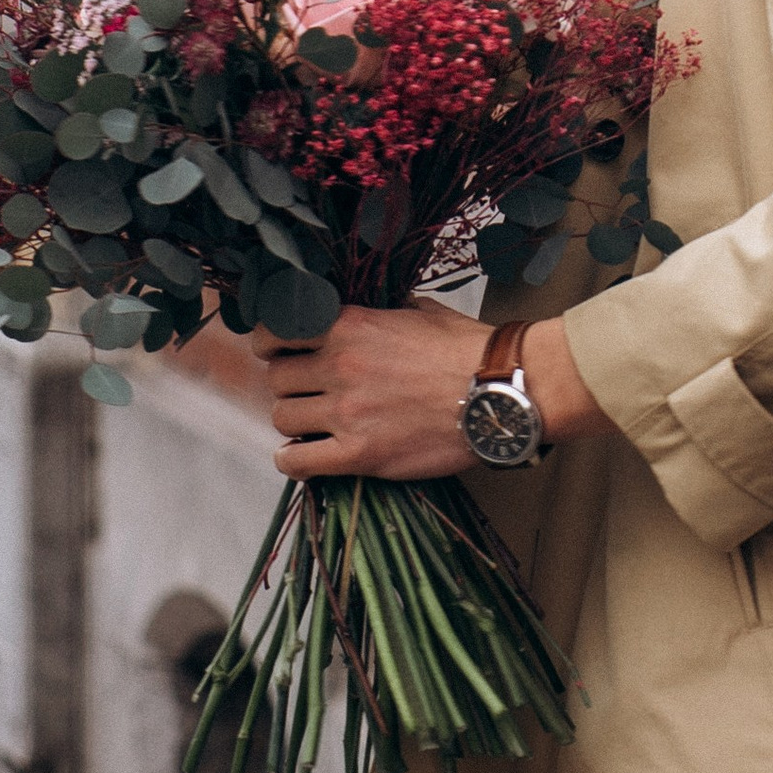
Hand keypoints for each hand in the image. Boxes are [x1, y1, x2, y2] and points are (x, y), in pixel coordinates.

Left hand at [259, 302, 609, 478]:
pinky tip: (302, 456)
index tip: (279, 351)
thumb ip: (381, 311)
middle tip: (308, 391)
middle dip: (288, 383)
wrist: (500, 391)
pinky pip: (298, 462)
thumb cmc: (468, 349)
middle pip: (277, 378)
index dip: (272, 343)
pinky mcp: (360, 455)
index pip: (276, 332)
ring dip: (293, 421)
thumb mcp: (420, 311)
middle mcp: (340, 366)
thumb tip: (366, 310)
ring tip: (312, 423)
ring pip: (282, 418)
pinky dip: (292, 461)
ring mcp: (348, 412)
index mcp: (351, 326)